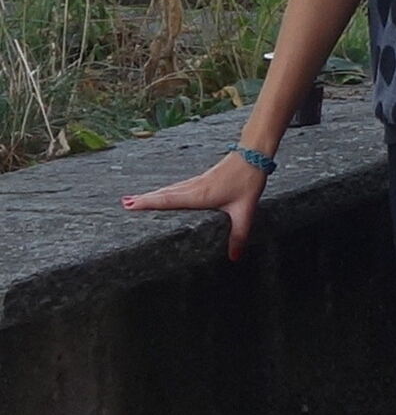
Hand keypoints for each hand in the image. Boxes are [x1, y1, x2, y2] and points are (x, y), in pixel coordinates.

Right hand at [121, 151, 272, 259]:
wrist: (253, 155)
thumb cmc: (248, 181)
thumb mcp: (245, 211)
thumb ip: (239, 235)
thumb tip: (234, 259)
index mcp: (199, 195)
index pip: (168, 200)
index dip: (148, 203)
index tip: (129, 205)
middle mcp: (193, 187)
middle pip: (163, 194)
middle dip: (142, 200)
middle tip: (122, 205)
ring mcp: (196, 182)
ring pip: (169, 190)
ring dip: (151, 195)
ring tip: (132, 200)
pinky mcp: (201, 179)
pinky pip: (177, 187)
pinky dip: (164, 191)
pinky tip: (160, 194)